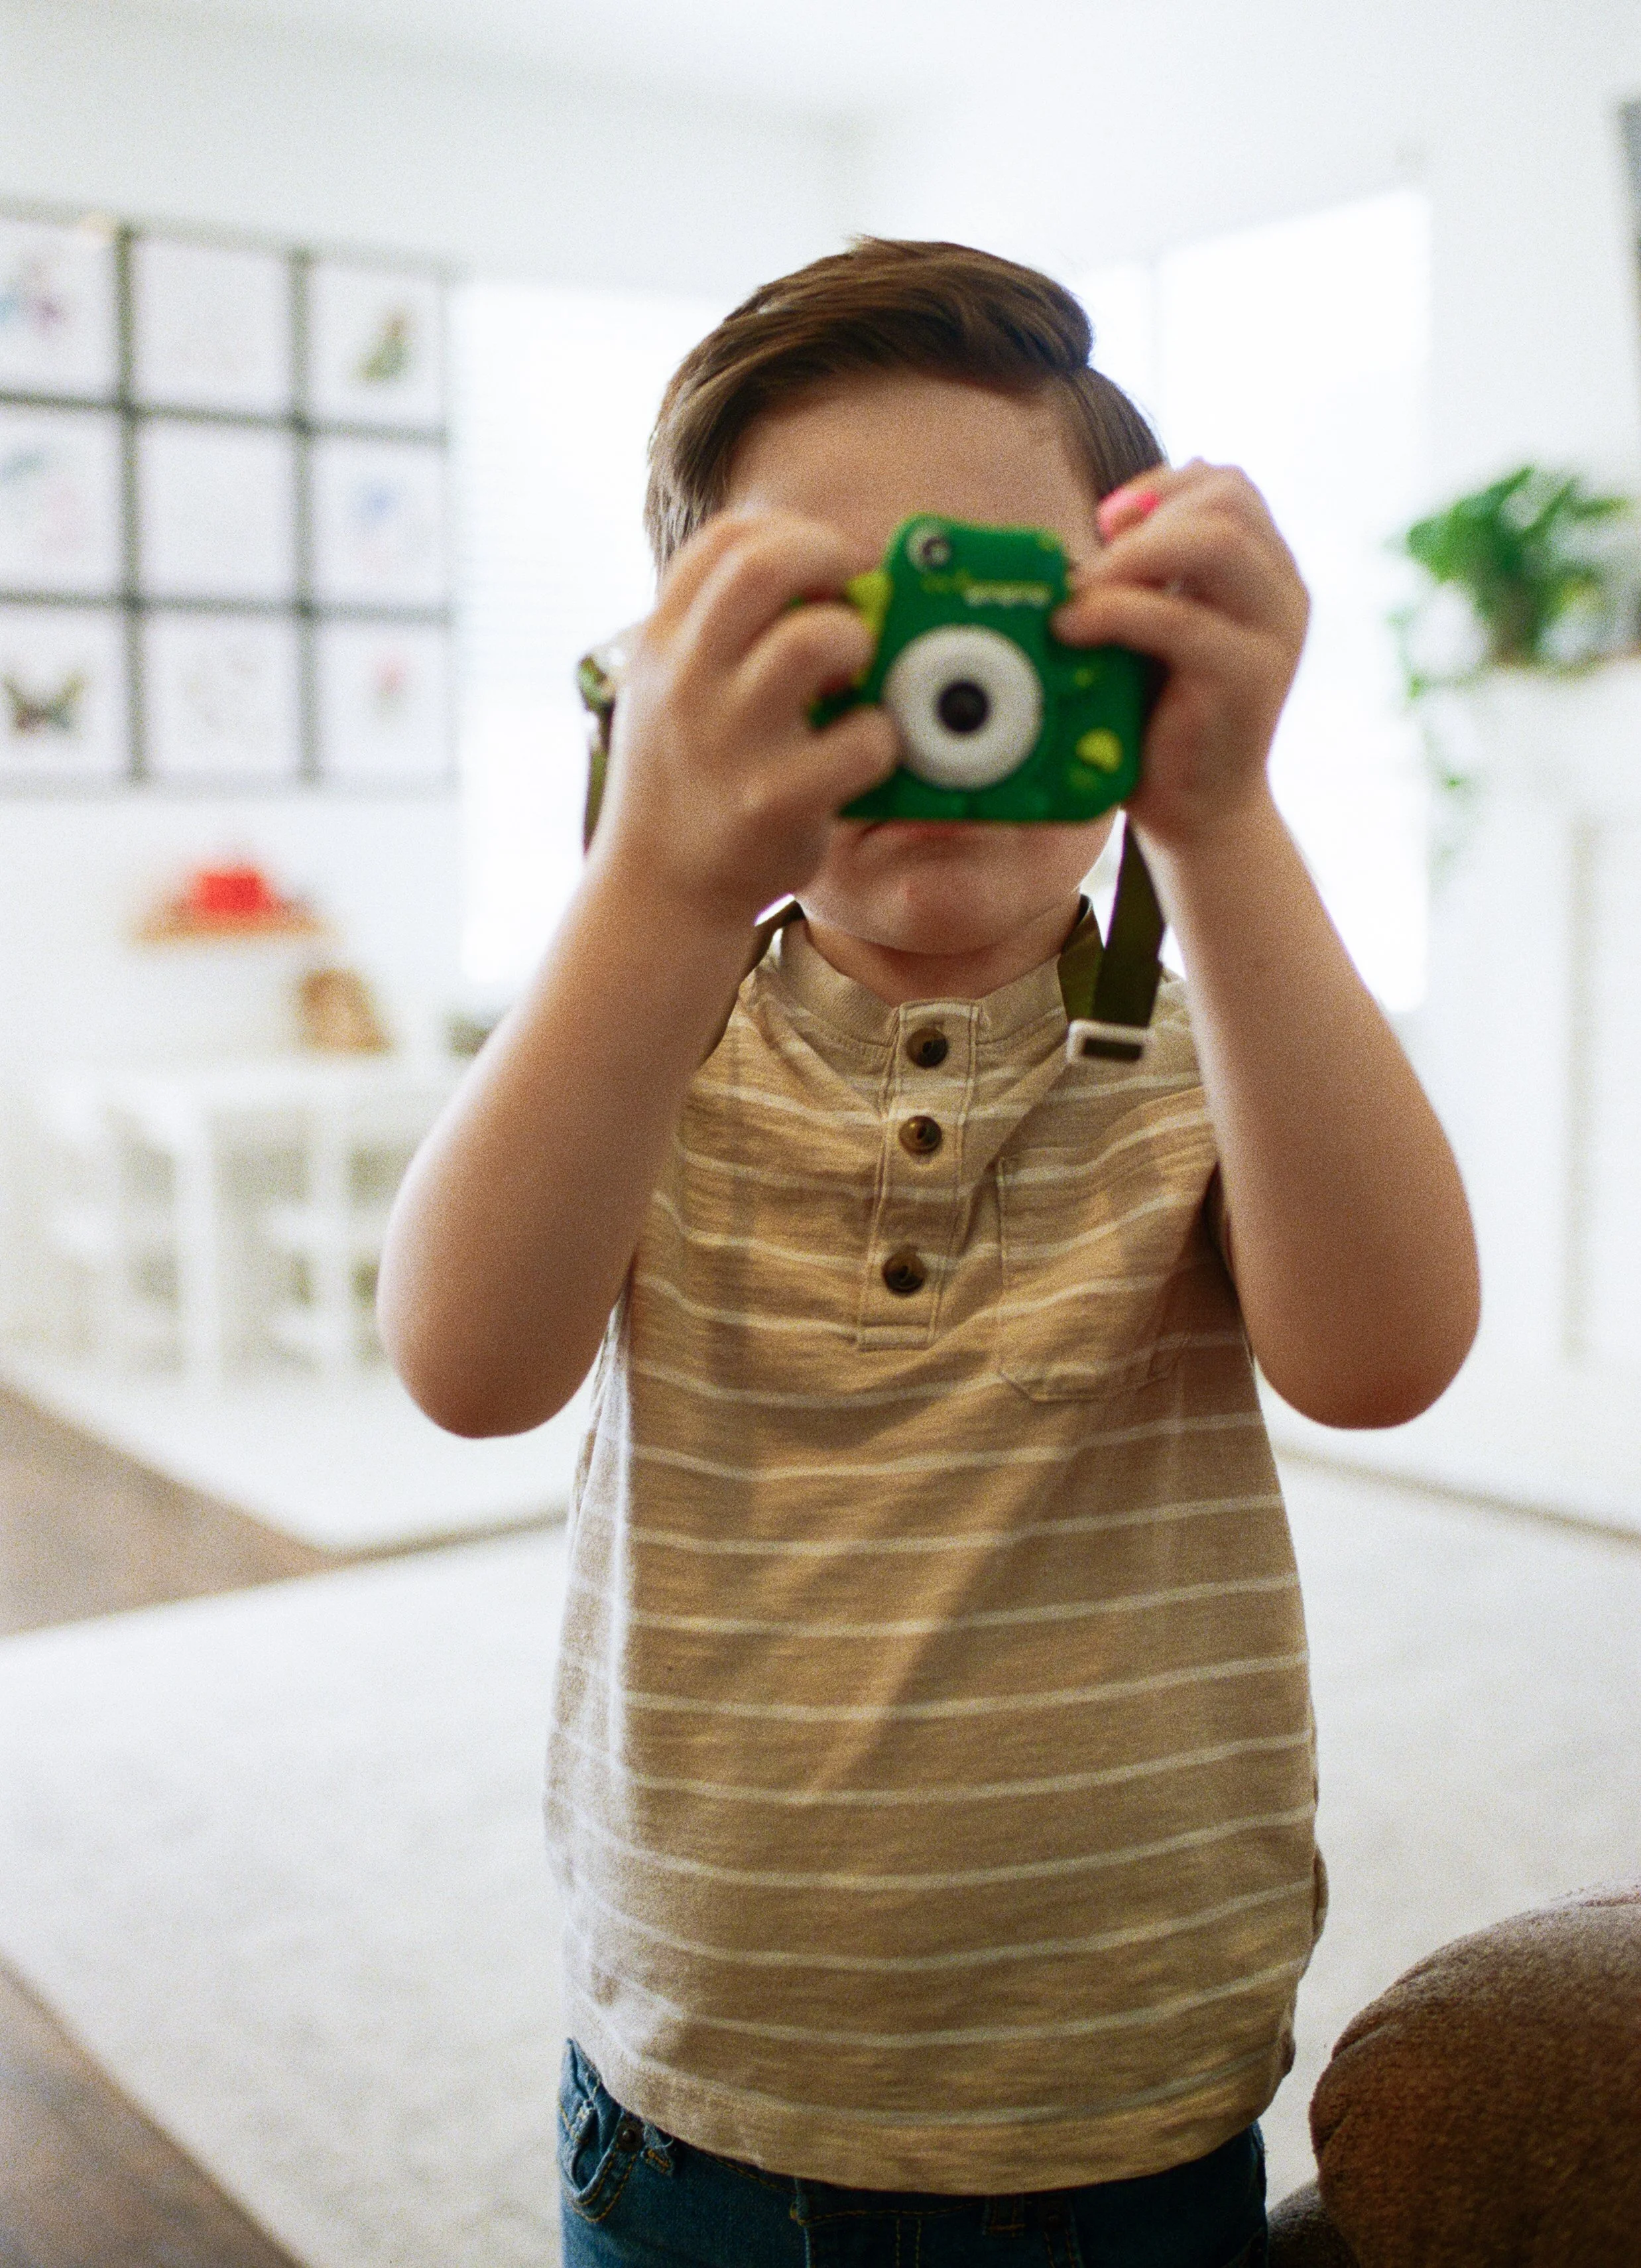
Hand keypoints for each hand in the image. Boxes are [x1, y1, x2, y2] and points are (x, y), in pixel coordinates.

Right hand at [593, 511, 898, 926]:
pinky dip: (882, 738)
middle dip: (832, 559)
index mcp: (662, 644)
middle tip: (859, 596)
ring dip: (858, 642)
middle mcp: (688, 681)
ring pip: (814, 641)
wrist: (657, 891)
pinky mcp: (774, 801)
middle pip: (765, 565)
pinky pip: (861, 740)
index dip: (794, 533)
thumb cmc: (686, 778)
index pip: (727, 539)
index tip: (827, 563)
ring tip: (858, 674)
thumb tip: (828, 580)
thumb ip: (719, 635)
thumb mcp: (670, 691)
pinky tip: (866, 751)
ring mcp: (729, 740)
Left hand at [1051, 462, 1308, 851]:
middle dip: (1149, 515)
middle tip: (1092, 564)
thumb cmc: (1165, 719)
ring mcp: (1273, 634)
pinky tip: (1072, 630)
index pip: (1229, 482)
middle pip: (1229, 498)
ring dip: (1133, 555)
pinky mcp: (1247, 678)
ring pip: (1218, 541)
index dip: (1161, 486)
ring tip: (1079, 592)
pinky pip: (1180, 619)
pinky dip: (1115, 612)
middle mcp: (1283, 594)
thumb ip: (1149, 577)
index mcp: (1267, 573)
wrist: (1199, 814)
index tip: (1106, 524)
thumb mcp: (1157, 630)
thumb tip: (1098, 525)